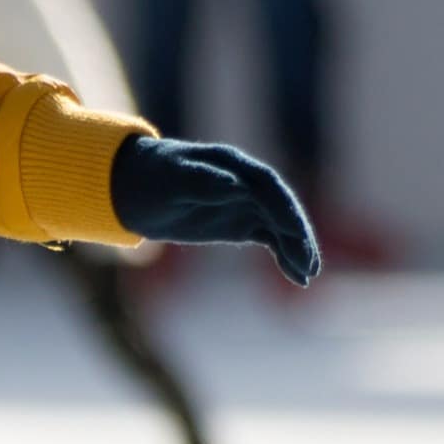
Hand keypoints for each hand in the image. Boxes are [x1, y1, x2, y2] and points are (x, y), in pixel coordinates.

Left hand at [107, 136, 319, 285]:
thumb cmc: (153, 179)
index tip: (294, 232)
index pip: (267, 185)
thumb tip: (236, 187)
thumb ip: (202, 181)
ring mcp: (247, 205)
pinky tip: (297, 277)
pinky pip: (271, 240)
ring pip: (280, 227)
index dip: (283, 208)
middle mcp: (247, 183)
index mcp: (233, 165)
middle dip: (296, 235)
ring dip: (296, 250)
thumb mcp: (171, 180)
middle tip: (308, 262)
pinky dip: (285, 257)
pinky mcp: (242, 225)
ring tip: (307, 276)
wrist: (136, 190)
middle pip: (281, 208)